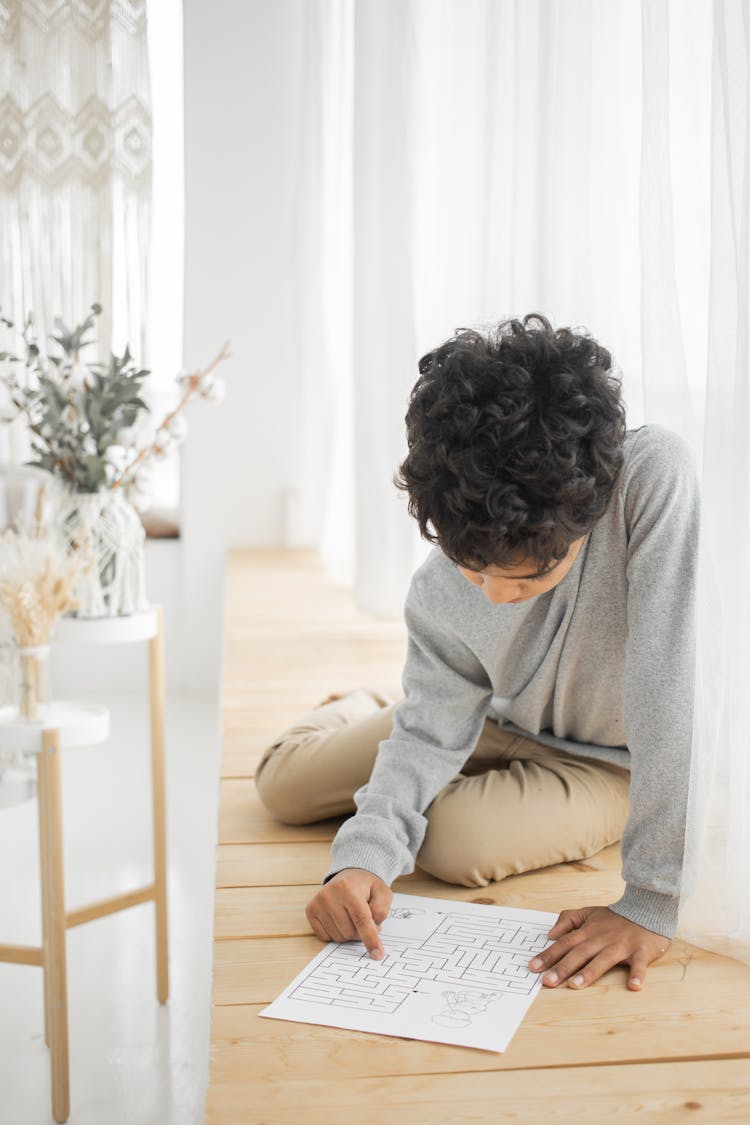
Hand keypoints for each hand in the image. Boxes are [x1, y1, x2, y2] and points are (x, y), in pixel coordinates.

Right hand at [305, 868, 392, 959]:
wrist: (348, 876)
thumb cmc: (366, 887)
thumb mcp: (382, 893)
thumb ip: (381, 911)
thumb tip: (373, 931)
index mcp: (348, 888)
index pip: (361, 919)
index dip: (370, 939)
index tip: (377, 955)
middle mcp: (329, 895)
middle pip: (350, 932)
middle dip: (361, 932)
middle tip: (365, 919)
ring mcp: (317, 903)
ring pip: (338, 937)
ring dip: (349, 933)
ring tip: (352, 916)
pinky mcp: (310, 911)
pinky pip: (326, 937)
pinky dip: (337, 933)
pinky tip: (340, 918)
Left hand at [528, 905, 670, 990]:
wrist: (646, 908)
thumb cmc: (615, 917)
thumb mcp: (589, 913)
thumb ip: (568, 920)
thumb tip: (551, 934)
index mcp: (588, 931)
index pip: (564, 943)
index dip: (548, 955)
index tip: (533, 967)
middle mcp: (601, 938)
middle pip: (579, 953)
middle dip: (562, 968)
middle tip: (547, 982)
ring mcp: (621, 945)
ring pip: (603, 959)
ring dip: (589, 972)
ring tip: (575, 985)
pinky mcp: (640, 951)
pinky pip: (639, 964)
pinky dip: (637, 974)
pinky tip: (633, 986)